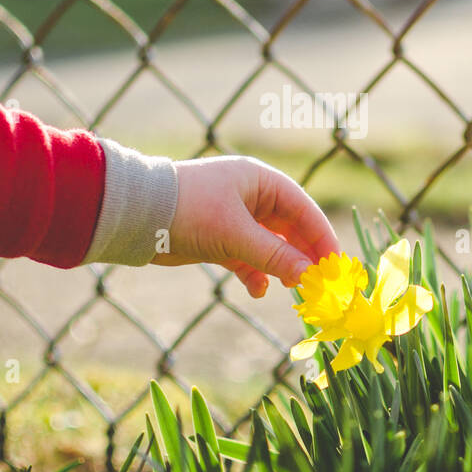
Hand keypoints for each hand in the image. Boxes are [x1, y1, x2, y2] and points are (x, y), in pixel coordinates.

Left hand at [151, 156, 338, 297]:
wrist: (136, 215)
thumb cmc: (189, 210)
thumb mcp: (235, 234)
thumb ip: (274, 256)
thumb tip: (309, 276)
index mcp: (260, 181)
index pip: (303, 208)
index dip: (321, 236)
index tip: (335, 265)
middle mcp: (251, 197)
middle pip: (290, 229)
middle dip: (303, 256)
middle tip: (319, 284)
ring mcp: (236, 218)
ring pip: (270, 246)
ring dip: (281, 267)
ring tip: (292, 288)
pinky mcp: (220, 239)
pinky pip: (248, 258)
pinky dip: (255, 274)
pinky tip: (258, 290)